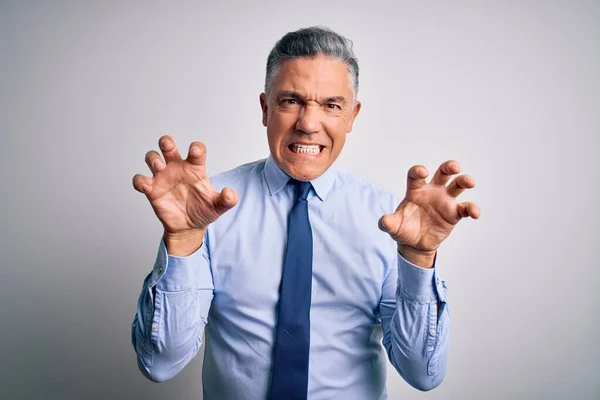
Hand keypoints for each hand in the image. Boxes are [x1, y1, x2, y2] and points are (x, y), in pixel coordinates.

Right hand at [132, 135, 237, 249]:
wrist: (189, 228)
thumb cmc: (203, 211)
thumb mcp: (218, 206)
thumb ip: (227, 200)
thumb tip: (230, 193)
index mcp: (195, 168)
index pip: (196, 150)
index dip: (195, 148)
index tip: (195, 152)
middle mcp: (177, 168)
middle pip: (168, 146)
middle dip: (166, 142)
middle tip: (167, 145)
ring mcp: (163, 177)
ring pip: (152, 158)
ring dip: (153, 159)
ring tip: (159, 167)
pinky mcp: (152, 190)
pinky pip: (140, 181)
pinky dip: (140, 181)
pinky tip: (147, 186)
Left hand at [379, 160, 479, 266]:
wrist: (415, 244)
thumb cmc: (403, 229)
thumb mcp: (393, 227)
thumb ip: (388, 223)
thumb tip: (384, 221)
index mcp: (415, 190)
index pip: (416, 175)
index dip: (418, 171)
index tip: (422, 172)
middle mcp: (432, 191)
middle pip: (442, 173)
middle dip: (449, 167)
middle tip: (454, 167)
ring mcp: (444, 201)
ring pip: (457, 185)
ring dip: (464, 181)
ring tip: (469, 182)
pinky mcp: (454, 213)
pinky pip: (465, 208)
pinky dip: (472, 209)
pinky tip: (474, 213)